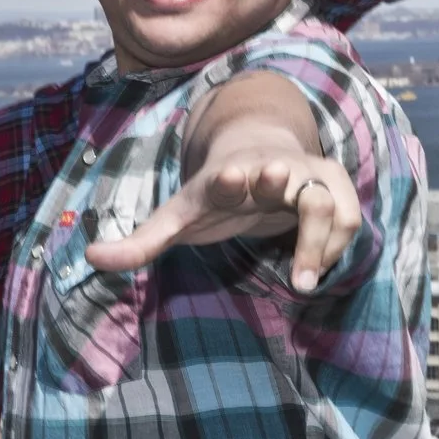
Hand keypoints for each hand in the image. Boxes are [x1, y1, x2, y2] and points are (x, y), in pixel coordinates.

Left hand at [85, 153, 360, 292]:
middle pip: (286, 176)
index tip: (230, 177)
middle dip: (286, 183)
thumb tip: (90, 260)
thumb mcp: (179, 216)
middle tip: (279, 185)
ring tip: (300, 284)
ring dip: (317, 243)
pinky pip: (348, 217)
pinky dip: (335, 246)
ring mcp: (306, 174)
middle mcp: (269, 170)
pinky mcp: (335, 184)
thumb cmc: (216, 195)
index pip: (227, 174)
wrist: (263, 154)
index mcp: (225, 177)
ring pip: (324, 203)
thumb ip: (140, 243)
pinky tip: (314, 268)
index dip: (230, 177)